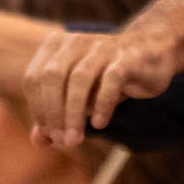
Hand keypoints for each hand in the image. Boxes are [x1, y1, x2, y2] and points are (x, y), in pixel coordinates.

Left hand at [22, 22, 178, 149]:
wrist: (150, 54)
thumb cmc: (105, 78)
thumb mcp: (78, 96)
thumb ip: (56, 116)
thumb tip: (38, 142)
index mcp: (55, 46)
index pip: (33, 79)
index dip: (38, 110)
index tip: (50, 135)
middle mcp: (75, 42)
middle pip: (52, 76)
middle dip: (53, 113)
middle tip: (63, 141)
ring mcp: (101, 47)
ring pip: (79, 78)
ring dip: (74, 113)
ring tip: (75, 140)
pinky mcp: (126, 58)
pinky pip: (111, 80)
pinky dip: (102, 104)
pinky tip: (99, 123)